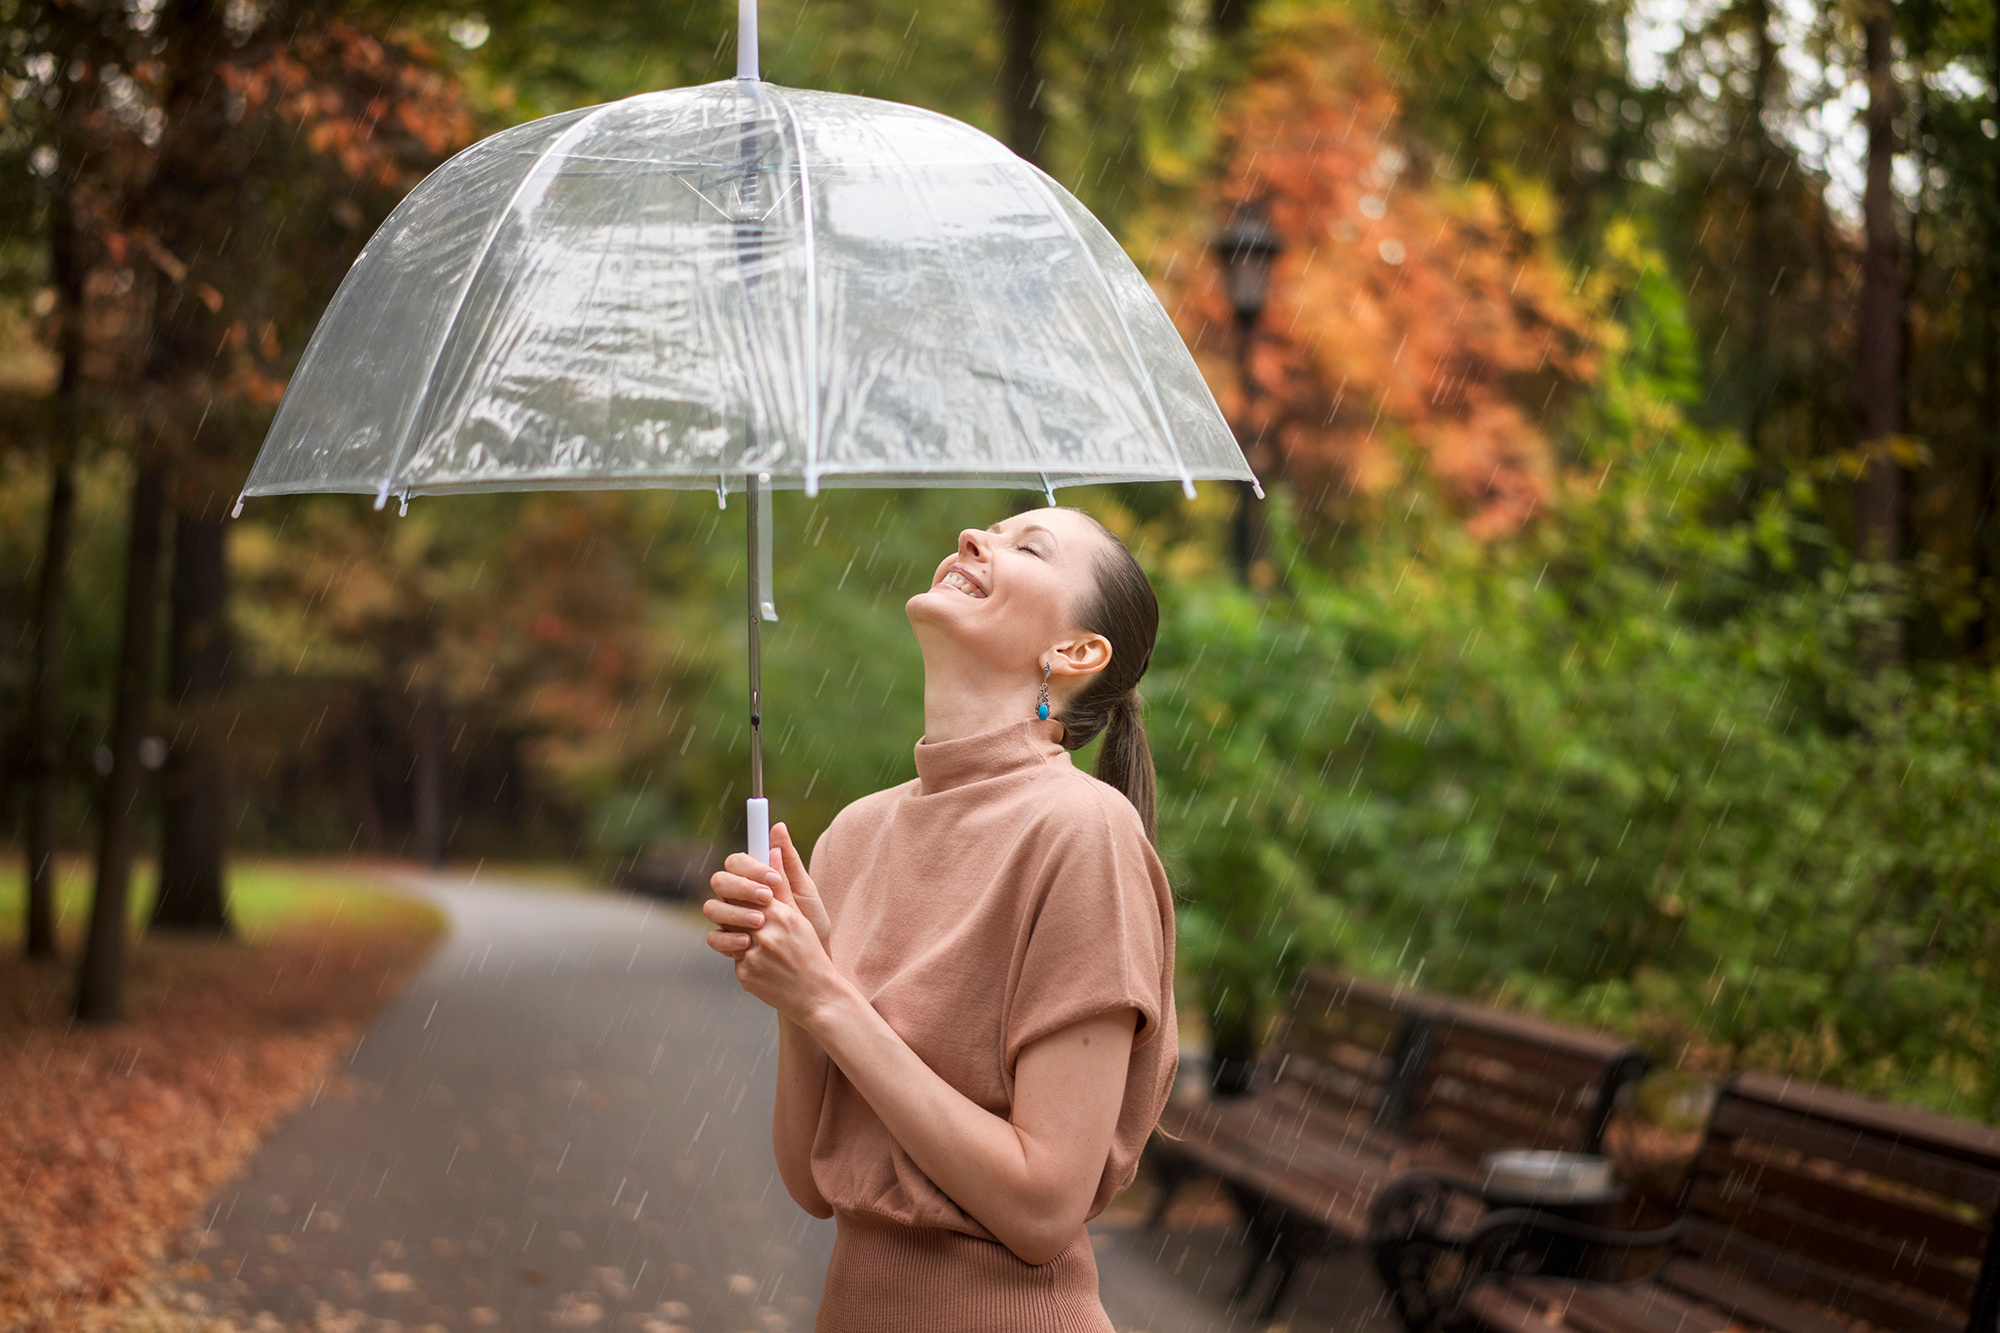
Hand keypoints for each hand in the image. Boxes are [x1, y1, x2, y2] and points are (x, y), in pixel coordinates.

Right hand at [701, 822, 829, 953]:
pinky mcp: (728, 944)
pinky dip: (727, 938)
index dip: (752, 867)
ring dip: (734, 912)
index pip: (737, 861)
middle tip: (768, 899)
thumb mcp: (805, 893)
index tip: (774, 879)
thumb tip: (778, 828)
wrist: (810, 965)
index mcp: (753, 880)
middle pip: (720, 881)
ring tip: (760, 923)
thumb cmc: (811, 924)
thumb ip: (789, 864)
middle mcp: (736, 898)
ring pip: (712, 908)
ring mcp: (729, 920)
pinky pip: (713, 938)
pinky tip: (747, 942)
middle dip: (742, 888)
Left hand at [703, 843, 843, 1023]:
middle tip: (738, 915)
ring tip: (748, 939)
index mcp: (779, 914)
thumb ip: (781, 886)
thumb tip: (772, 850)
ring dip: (732, 936)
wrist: (816, 994)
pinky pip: (733, 959)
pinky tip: (762, 964)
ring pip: (724, 935)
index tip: (742, 886)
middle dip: (726, 910)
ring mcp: (753, 956)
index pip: (744, 888)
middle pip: (722, 909)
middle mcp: (764, 933)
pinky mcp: (745, 975)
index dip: (738, 885)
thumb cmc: (809, 951)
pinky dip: (744, 959)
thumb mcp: (800, 917)